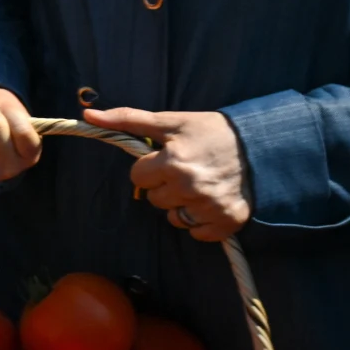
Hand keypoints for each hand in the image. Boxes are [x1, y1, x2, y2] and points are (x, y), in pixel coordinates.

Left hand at [84, 106, 252, 240]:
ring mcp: (210, 207)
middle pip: (153, 199)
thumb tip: (89, 116)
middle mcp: (190, 187)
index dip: (148, 168)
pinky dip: (200, 222)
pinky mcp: (228, 223)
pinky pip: (196, 233)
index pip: (137, 177)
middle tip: (184, 171)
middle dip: (163, 186)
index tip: (165, 159)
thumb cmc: (210, 131)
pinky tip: (210, 202)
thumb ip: (127, 119)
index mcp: (172, 161)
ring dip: (180, 205)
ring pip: (173, 218)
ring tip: (198, 185)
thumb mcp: (170, 121)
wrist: (261, 147)